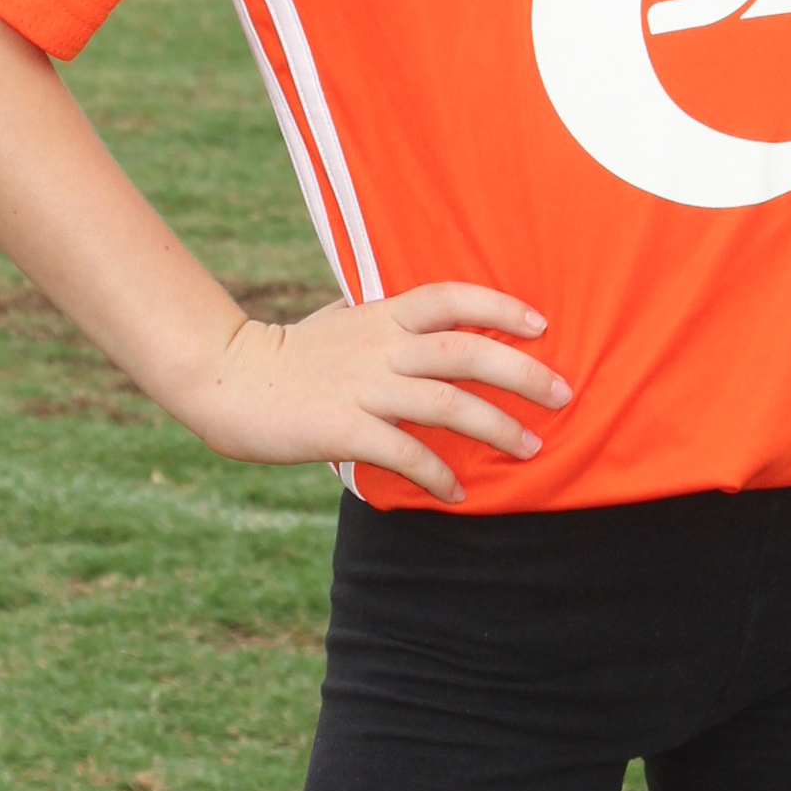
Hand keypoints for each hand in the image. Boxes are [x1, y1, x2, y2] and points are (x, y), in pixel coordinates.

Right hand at [180, 281, 572, 501]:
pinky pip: (403, 453)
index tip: (541, 324)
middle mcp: (380, 347)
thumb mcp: (341, 321)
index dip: (500, 307)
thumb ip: (382, 322)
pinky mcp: (342, 428)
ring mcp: (363, 387)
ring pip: (446, 403)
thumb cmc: (288, 354)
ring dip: (495, 427)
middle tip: (562, 395)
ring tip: (529, 449)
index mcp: (382, 316)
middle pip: (466, 352)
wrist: (228, 379)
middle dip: (522, 373)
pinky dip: (435, 474)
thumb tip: (423, 324)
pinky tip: (456, 493)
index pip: (452, 298)